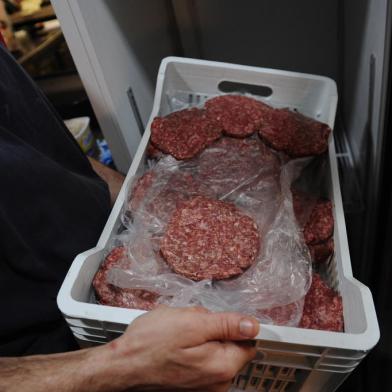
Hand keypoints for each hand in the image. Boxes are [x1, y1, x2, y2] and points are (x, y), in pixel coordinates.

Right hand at [97, 306, 258, 390]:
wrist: (121, 366)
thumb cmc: (151, 343)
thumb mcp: (191, 323)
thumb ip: (227, 325)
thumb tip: (253, 325)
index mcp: (222, 366)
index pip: (248, 342)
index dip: (234, 325)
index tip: (215, 319)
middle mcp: (218, 383)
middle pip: (229, 345)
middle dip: (213, 330)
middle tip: (189, 325)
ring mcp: (204, 388)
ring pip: (213, 351)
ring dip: (200, 338)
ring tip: (178, 336)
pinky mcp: (191, 387)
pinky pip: (201, 361)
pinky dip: (191, 350)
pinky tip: (174, 347)